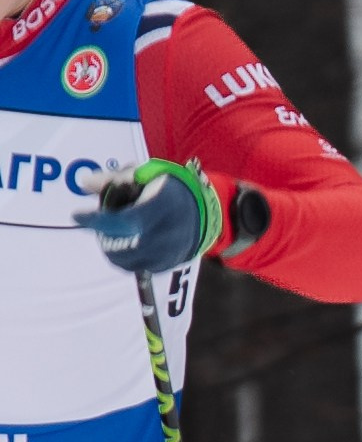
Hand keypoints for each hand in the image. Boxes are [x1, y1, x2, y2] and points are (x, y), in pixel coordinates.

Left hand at [76, 157, 221, 276]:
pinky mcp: (167, 264)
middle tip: (99, 222)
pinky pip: (137, 267)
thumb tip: (84, 183)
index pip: (123, 220)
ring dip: (111, 247)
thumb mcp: (146, 175)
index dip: (97, 220)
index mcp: (161, 207)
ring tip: (112, 232)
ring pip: (126, 259)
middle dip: (103, 233)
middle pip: (120, 243)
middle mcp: (166, 233)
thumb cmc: (170, 188)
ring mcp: (168, 252)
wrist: (205, 211)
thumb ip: (115, 180)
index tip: (77, 215)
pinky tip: (126, 243)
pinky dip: (125, 257)